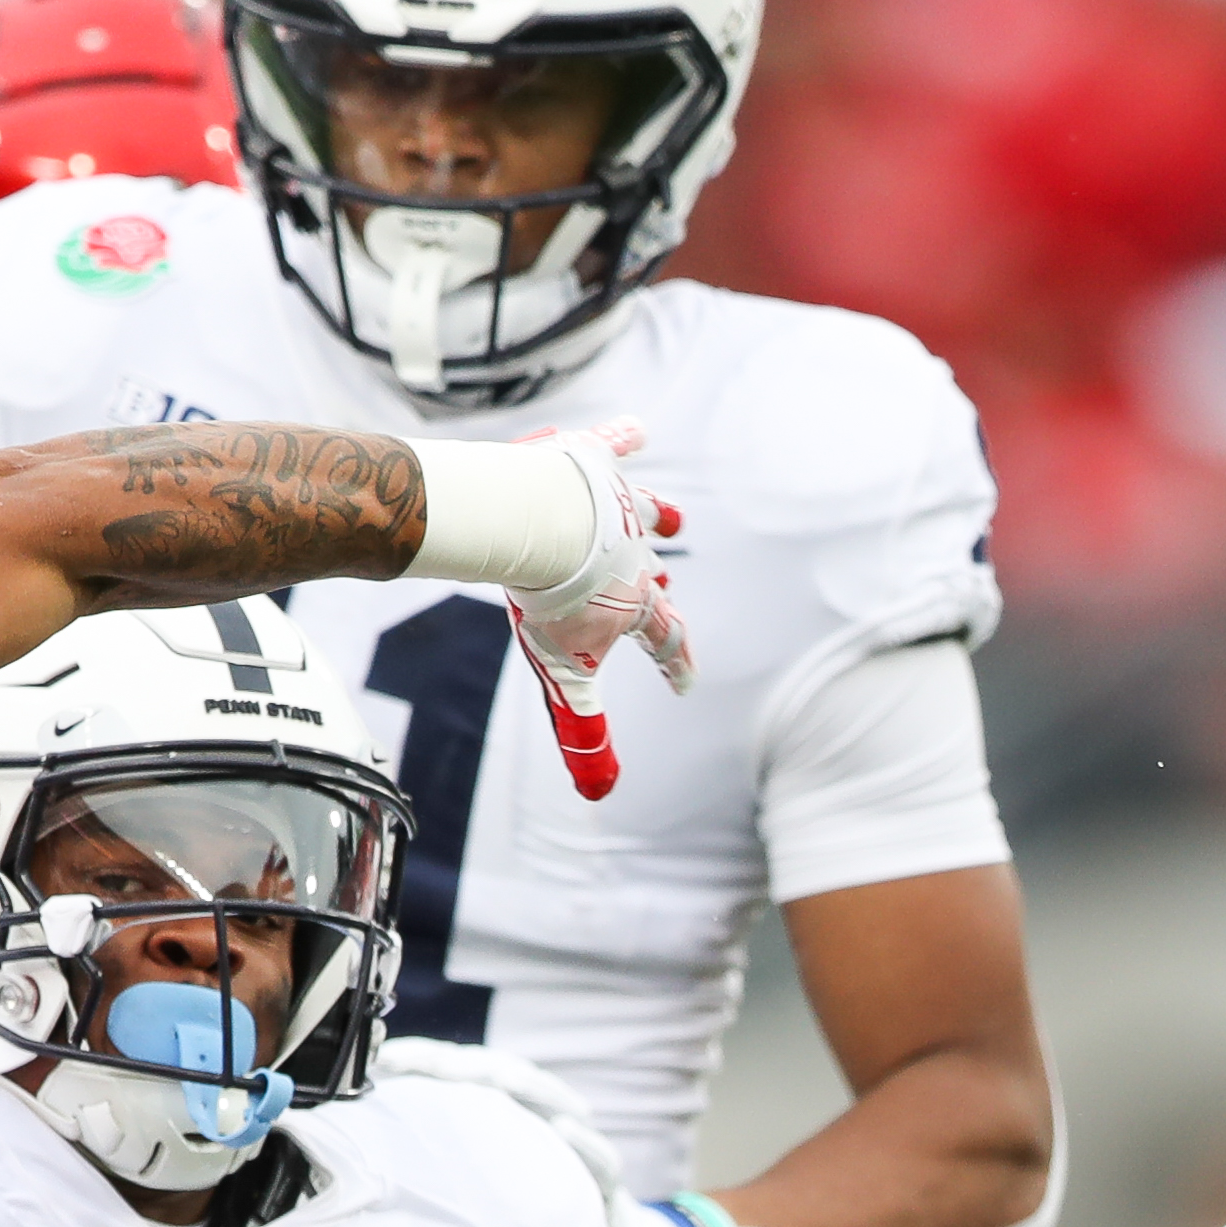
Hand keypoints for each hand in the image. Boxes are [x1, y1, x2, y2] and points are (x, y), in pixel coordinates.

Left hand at [371, 1037, 694, 1226]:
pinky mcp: (607, 1187)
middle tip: (413, 1061)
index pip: (464, 1074)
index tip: (382, 1059)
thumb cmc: (534, 1220)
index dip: (425, 1061)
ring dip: (520, 1084)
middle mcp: (541, 1120)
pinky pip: (601, 1161)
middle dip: (456, 1065)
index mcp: (506, 1117)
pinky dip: (585, 1143)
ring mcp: (577, 1148)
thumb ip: (437, 1168)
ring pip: (551, 1102)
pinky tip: (565, 1127)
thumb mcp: (481, 1192)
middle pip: (501, 1076)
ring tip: (483, 1075)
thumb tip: (364, 1153)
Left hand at [507, 421, 693, 801]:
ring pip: (643, 511)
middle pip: (650, 575)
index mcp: (635, 603)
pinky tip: (635, 429)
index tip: (683, 682)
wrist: (542, 526)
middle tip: (664, 590)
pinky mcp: (588, 461)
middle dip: (656, 588)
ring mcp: (615, 505)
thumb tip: (600, 797)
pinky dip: (623, 439)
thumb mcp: (565, 675)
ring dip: (656, 516)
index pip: (667, 640)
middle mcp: (635, 552)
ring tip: (674, 515)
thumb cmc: (550, 600)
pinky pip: (611, 446)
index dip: (677, 663)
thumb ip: (583, 733)